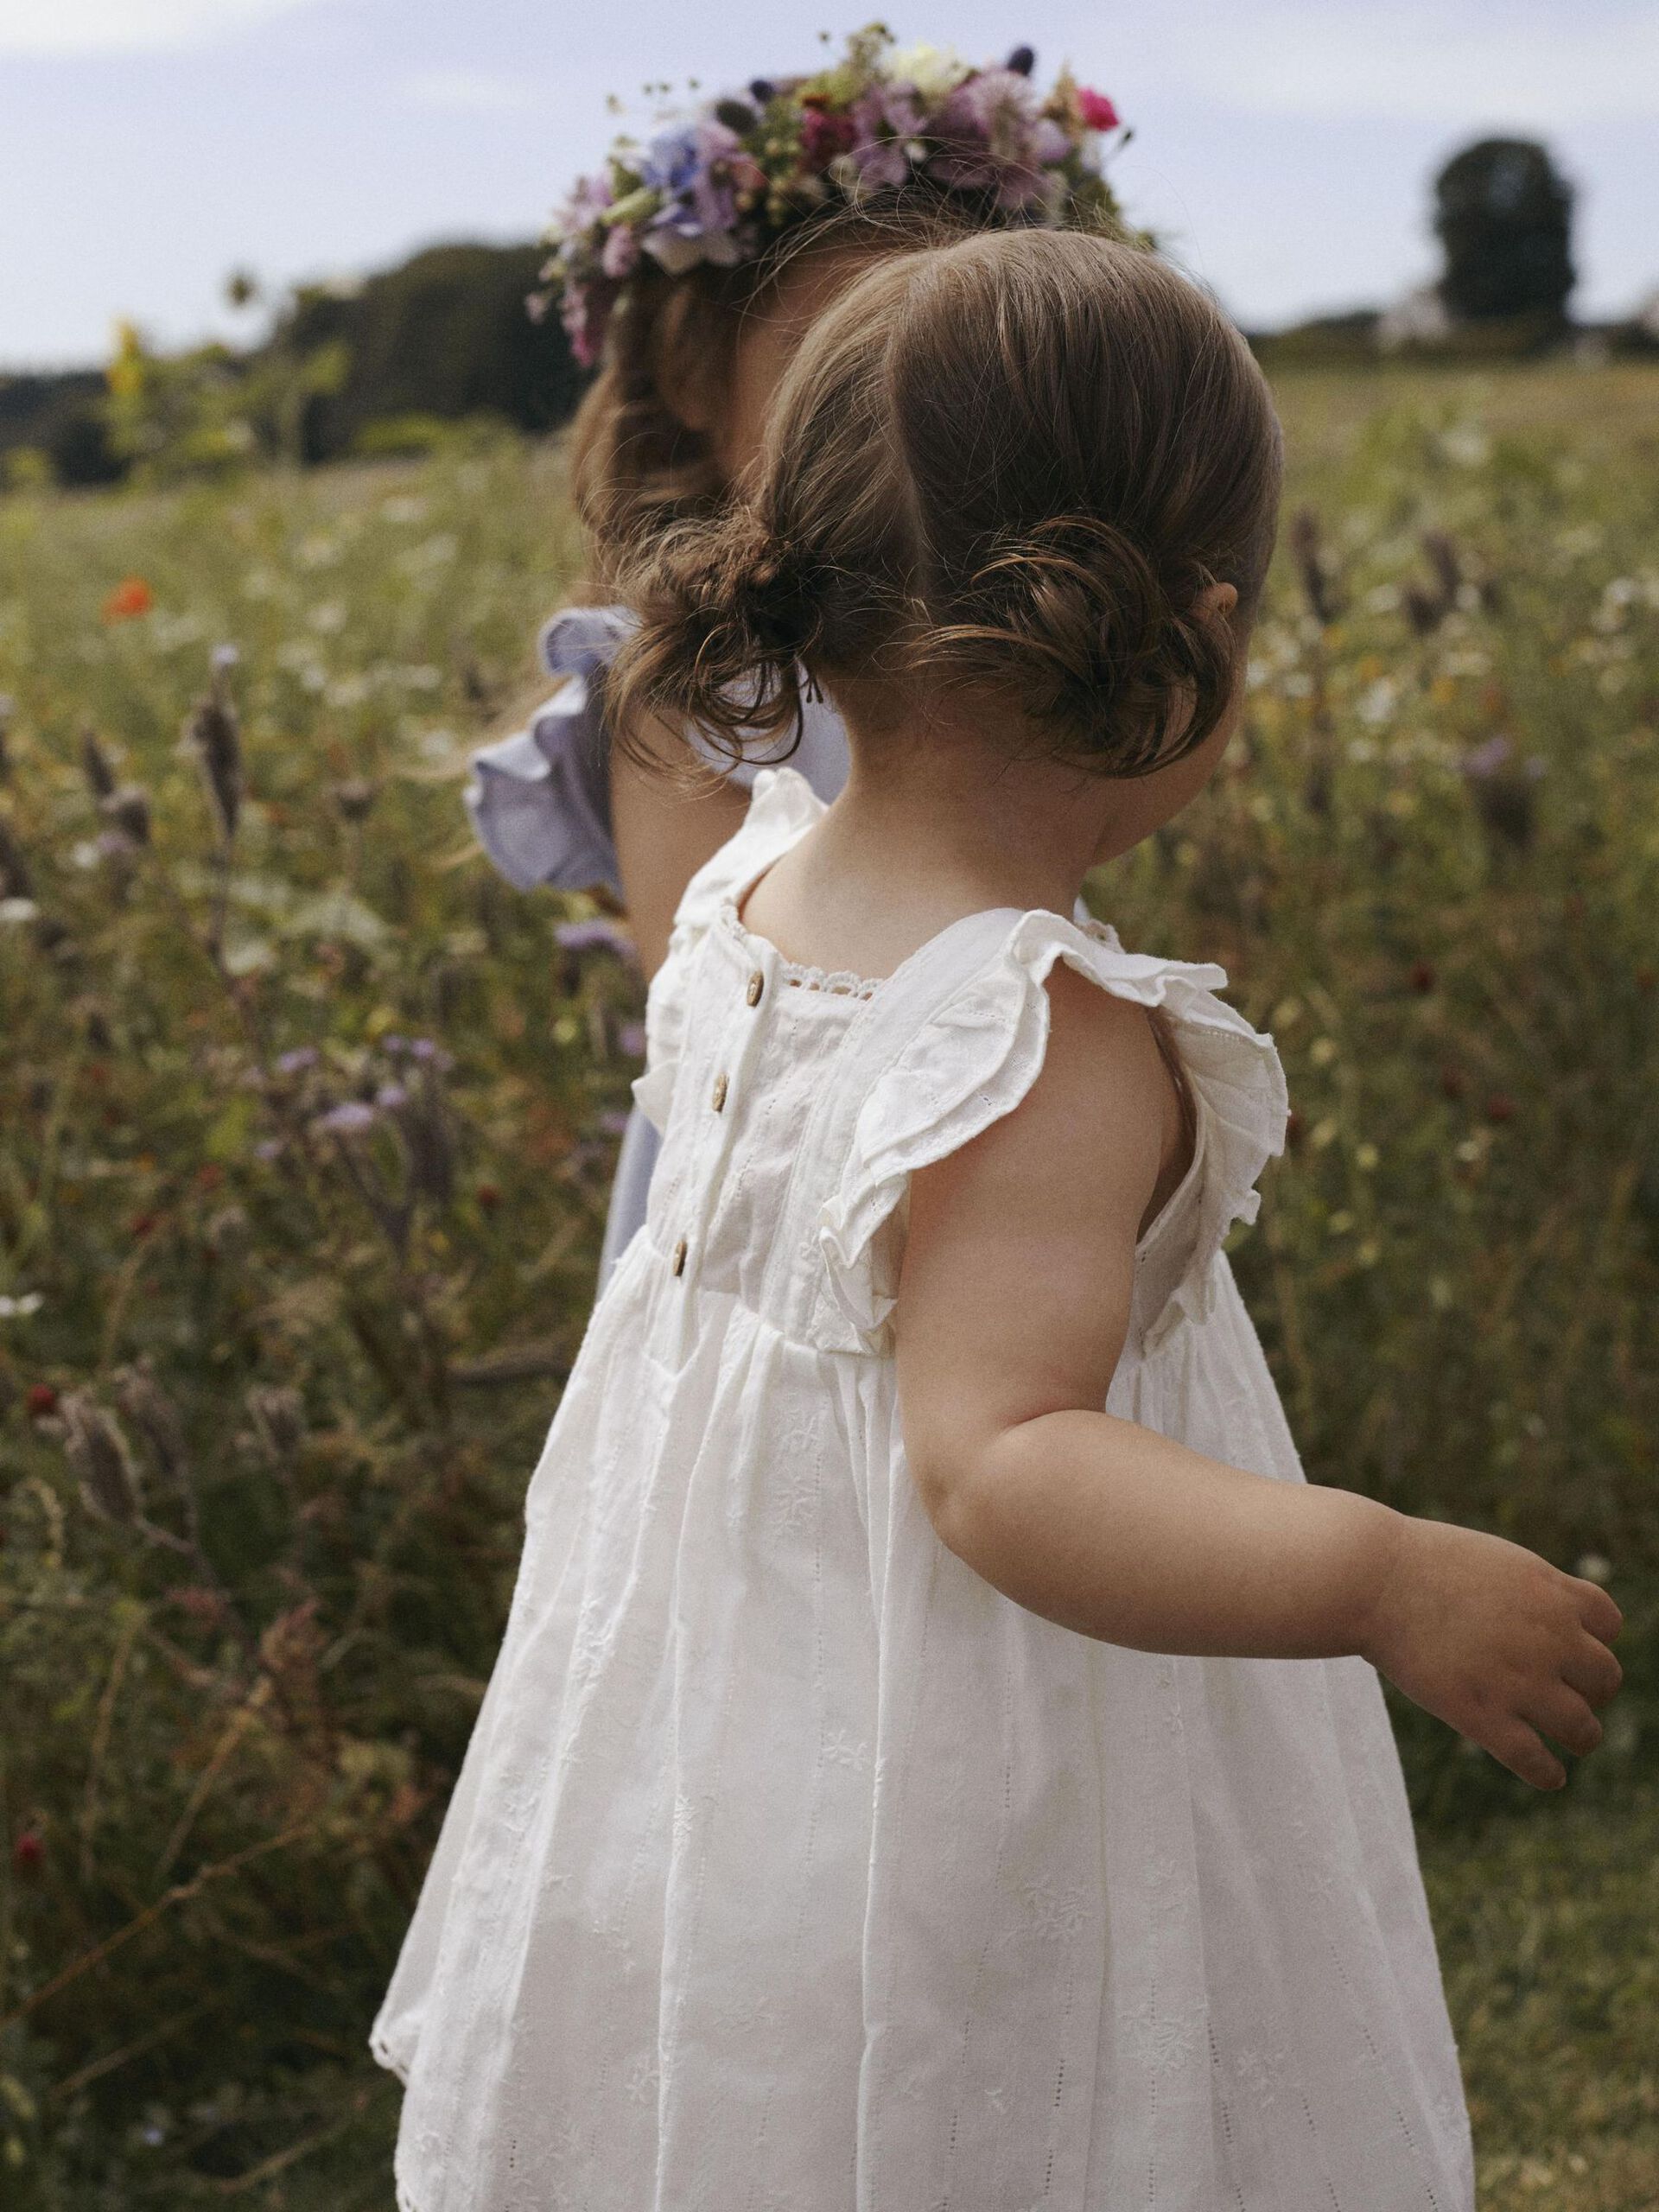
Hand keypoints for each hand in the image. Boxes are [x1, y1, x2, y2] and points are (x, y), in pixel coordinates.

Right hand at [1359, 1515, 1622, 1789]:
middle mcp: (1549, 1638)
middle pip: (1605, 1678)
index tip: (1571, 1651)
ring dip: (1580, 1735)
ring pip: (1583, 1729)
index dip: (1592, 1639)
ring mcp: (1520, 1681)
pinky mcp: (1484, 1717)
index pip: (1608, 1625)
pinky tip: (1549, 1775)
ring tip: (1570, 1740)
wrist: (1371, 1578)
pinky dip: (1548, 1774)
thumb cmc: (1417, 1563)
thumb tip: (1546, 1615)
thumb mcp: (1491, 1561)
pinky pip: (1537, 1762)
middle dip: (1590, 1688)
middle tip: (1565, 1694)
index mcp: (1550, 1592)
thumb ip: (1528, 1591)